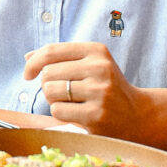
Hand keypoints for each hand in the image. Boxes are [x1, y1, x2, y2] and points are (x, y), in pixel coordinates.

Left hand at [23, 42, 153, 140]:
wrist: (138, 116)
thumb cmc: (105, 87)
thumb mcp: (89, 65)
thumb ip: (59, 58)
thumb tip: (27, 57)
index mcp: (97, 51)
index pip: (51, 50)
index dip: (33, 62)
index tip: (28, 73)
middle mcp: (100, 68)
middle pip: (48, 73)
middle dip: (47, 84)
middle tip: (63, 92)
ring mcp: (99, 92)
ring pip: (50, 91)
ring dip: (52, 99)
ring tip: (70, 102)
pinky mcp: (96, 115)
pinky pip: (57, 111)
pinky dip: (60, 113)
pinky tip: (76, 114)